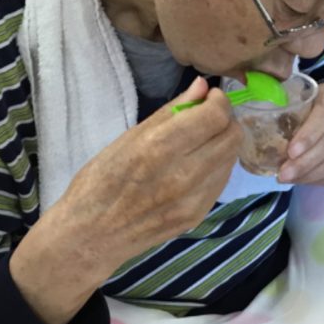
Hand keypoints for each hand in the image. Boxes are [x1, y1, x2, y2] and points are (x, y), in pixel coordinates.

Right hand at [11, 79, 241, 323]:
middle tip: (206, 121)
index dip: (218, 101)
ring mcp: (192, 200)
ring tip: (198, 145)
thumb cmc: (97, 183)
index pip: (216, 115)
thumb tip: (202, 87)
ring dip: (221, 144)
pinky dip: (215, 167)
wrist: (91, 237)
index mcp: (158, 148)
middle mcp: (182, 174)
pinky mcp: (196, 216)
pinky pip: (221, 181)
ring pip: (231, 158)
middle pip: (232, 135)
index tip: (207, 99)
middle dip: (224, 121)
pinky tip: (194, 168)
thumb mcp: (126, 140)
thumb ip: (168, 113)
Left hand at [278, 82, 323, 183]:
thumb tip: (246, 123)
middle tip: (282, 174)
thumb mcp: (296, 99)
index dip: (309, 134)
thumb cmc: (308, 107)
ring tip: (287, 179)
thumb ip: (280, 107)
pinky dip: (318, 180)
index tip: (290, 152)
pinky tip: (301, 180)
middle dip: (305, 162)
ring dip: (310, 174)